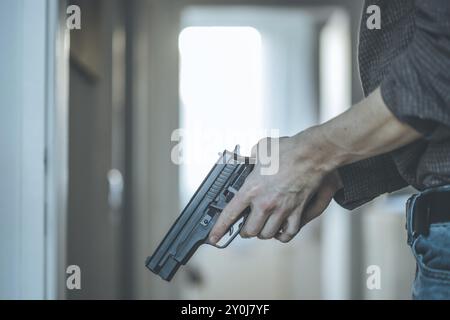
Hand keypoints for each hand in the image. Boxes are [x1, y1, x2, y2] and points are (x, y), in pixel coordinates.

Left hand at [208, 129, 342, 243]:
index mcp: (251, 189)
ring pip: (267, 234)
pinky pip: (288, 233)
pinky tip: (279, 230)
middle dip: (245, 231)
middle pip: (249, 231)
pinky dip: (282, 235)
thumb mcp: (260, 149)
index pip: (230, 215)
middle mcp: (265, 203)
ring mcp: (281, 210)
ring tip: (262, 227)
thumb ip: (250, 157)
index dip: (219, 229)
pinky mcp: (296, 212)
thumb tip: (247, 157)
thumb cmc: (287, 150)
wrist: (311, 154)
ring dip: (262, 233)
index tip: (214, 238)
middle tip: (245, 226)